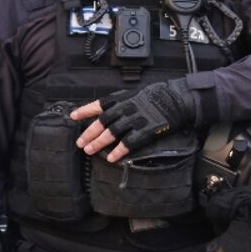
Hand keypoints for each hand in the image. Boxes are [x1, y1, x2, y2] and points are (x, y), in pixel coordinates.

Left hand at [71, 78, 196, 161]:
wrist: (177, 99)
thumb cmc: (157, 96)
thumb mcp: (135, 94)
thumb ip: (121, 102)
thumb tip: (106, 111)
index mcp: (122, 99)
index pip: (98, 105)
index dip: (85, 111)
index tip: (72, 116)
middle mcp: (125, 109)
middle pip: (102, 123)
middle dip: (89, 133)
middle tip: (80, 143)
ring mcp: (135, 120)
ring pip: (111, 133)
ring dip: (98, 143)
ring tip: (89, 150)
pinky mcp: (145, 131)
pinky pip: (128, 143)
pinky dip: (118, 151)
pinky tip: (111, 158)